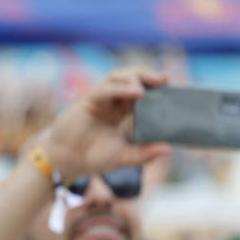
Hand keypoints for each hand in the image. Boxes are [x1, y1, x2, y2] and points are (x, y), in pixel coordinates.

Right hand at [39, 68, 171, 180]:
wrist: (66, 163)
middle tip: (166, 79)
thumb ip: (145, 154)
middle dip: (149, 76)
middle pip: (131, 78)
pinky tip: (137, 92)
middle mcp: (110, 102)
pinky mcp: (87, 101)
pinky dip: (121, 88)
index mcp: (120, 111)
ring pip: (118, 78)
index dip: (155, 87)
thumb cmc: (92, 158)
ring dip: (137, 76)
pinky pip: (105, 89)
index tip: (173, 87)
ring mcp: (98, 100)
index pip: (140, 92)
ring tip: (154, 81)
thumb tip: (168, 149)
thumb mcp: (125, 157)